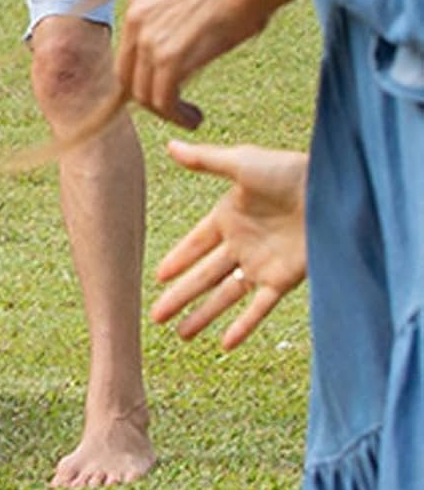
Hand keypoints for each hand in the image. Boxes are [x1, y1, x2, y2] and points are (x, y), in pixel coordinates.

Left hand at [119, 0, 264, 128]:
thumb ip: (174, 22)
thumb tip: (181, 53)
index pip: (127, 49)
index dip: (142, 74)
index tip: (161, 87)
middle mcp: (135, 16)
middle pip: (127, 74)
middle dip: (148, 97)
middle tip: (172, 108)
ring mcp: (147, 37)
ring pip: (142, 92)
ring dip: (165, 111)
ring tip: (189, 117)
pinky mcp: (167, 57)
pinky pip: (162, 98)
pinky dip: (176, 115)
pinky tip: (194, 118)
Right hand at [151, 139, 307, 350]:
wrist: (334, 189)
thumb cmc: (290, 171)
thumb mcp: (241, 163)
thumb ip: (205, 161)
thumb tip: (169, 145)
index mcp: (228, 217)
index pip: (194, 245)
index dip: (176, 261)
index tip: (157, 278)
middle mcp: (242, 244)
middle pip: (203, 276)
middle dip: (179, 297)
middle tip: (155, 317)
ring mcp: (262, 264)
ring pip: (225, 295)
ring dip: (203, 315)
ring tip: (181, 334)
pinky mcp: (284, 279)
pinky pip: (259, 307)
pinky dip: (243, 325)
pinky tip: (226, 343)